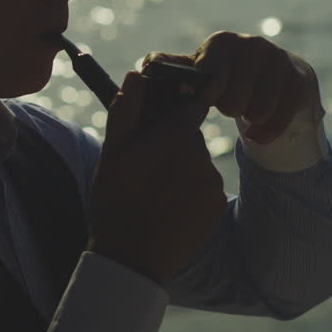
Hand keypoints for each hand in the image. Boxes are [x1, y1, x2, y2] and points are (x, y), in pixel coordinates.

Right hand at [89, 72, 227, 284]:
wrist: (132, 257)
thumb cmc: (116, 199)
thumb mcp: (113, 151)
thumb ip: (128, 108)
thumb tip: (136, 75)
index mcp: (176, 135)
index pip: (191, 107)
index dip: (176, 113)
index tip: (161, 126)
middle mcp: (201, 155)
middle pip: (192, 137)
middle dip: (174, 144)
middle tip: (148, 167)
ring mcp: (212, 182)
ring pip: (199, 163)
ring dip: (183, 170)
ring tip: (156, 192)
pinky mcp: (218, 206)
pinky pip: (207, 189)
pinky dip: (192, 194)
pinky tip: (170, 208)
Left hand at [144, 31, 320, 144]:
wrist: (271, 72)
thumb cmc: (225, 73)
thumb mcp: (198, 69)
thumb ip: (172, 69)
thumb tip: (146, 66)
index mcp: (221, 42)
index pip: (209, 79)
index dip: (207, 96)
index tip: (208, 98)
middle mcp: (252, 45)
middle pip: (233, 102)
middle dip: (229, 109)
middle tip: (229, 103)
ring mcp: (278, 61)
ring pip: (258, 112)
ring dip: (249, 120)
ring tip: (245, 110)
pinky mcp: (297, 80)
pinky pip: (279, 120)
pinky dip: (267, 133)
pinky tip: (258, 132)